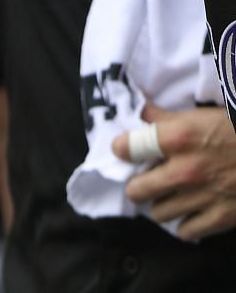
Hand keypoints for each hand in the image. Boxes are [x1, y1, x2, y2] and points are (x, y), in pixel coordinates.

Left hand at [117, 103, 235, 240]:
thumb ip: (167, 117)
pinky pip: (186, 231)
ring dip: (163, 205)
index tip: (126, 152)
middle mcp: (185, 170)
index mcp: (178, 138)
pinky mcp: (222, 217)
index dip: (123, 150)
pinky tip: (191, 212)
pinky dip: (186, 224)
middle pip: (136, 190)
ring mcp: (202, 196)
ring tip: (171, 196)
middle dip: (140, 185)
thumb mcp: (202, 115)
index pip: (126, 148)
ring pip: (158, 213)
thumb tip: (141, 114)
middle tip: (148, 181)